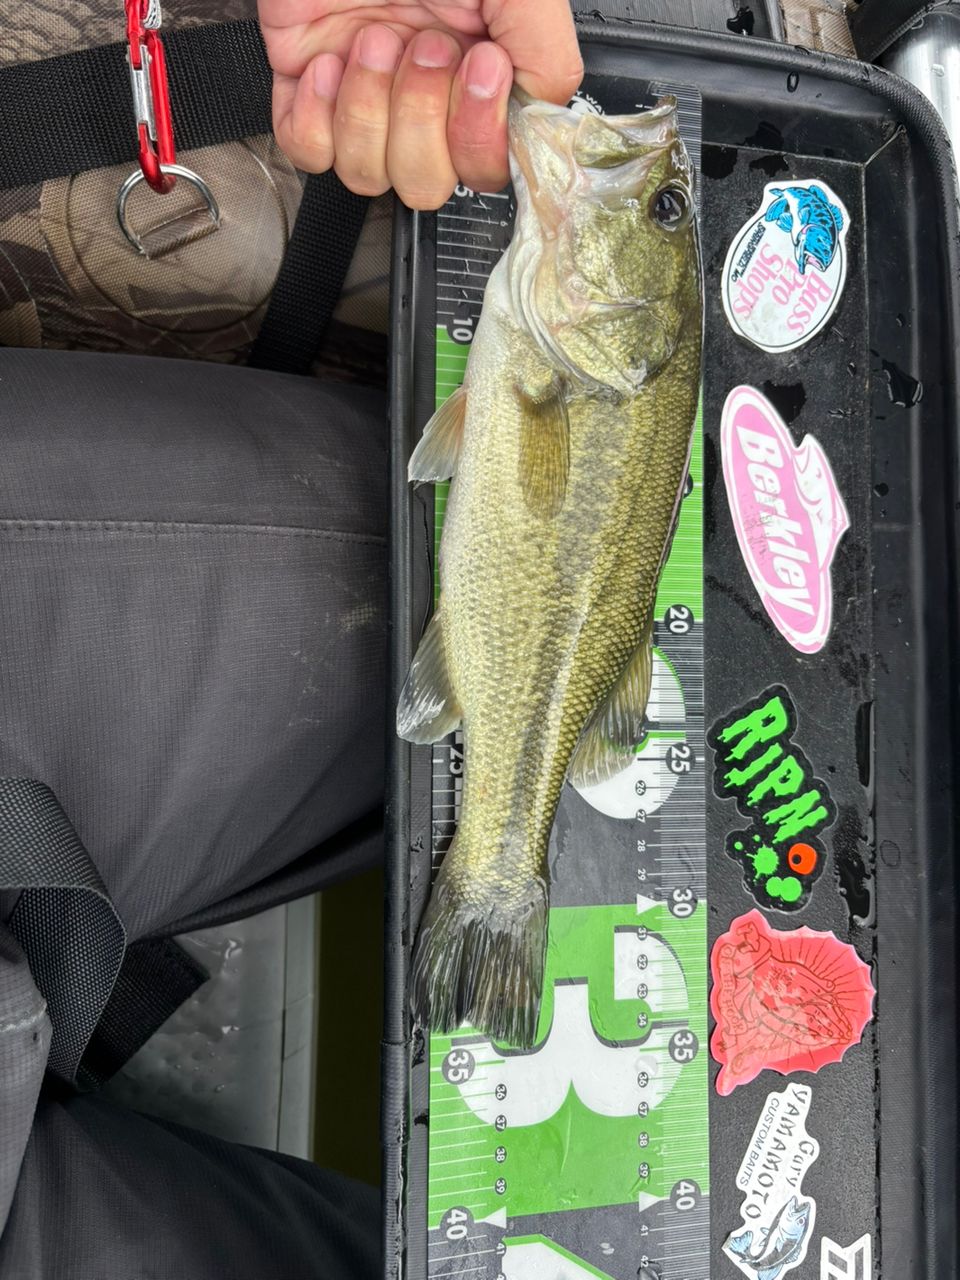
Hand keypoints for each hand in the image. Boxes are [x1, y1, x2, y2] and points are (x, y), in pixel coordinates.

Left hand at [259, 0, 583, 208]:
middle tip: (424, 46)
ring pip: (368, 174)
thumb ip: (547, 59)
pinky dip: (318, 118)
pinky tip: (331, 64)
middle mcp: (425, 96)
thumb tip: (541, 123)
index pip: (486, 168)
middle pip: (426, 184)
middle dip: (421, 120)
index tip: (479, 69)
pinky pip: (309, 151)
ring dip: (370, 111)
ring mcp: (367, 95)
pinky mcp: (308, 87)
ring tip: (375, 37)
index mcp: (480, 78)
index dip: (478, 139)